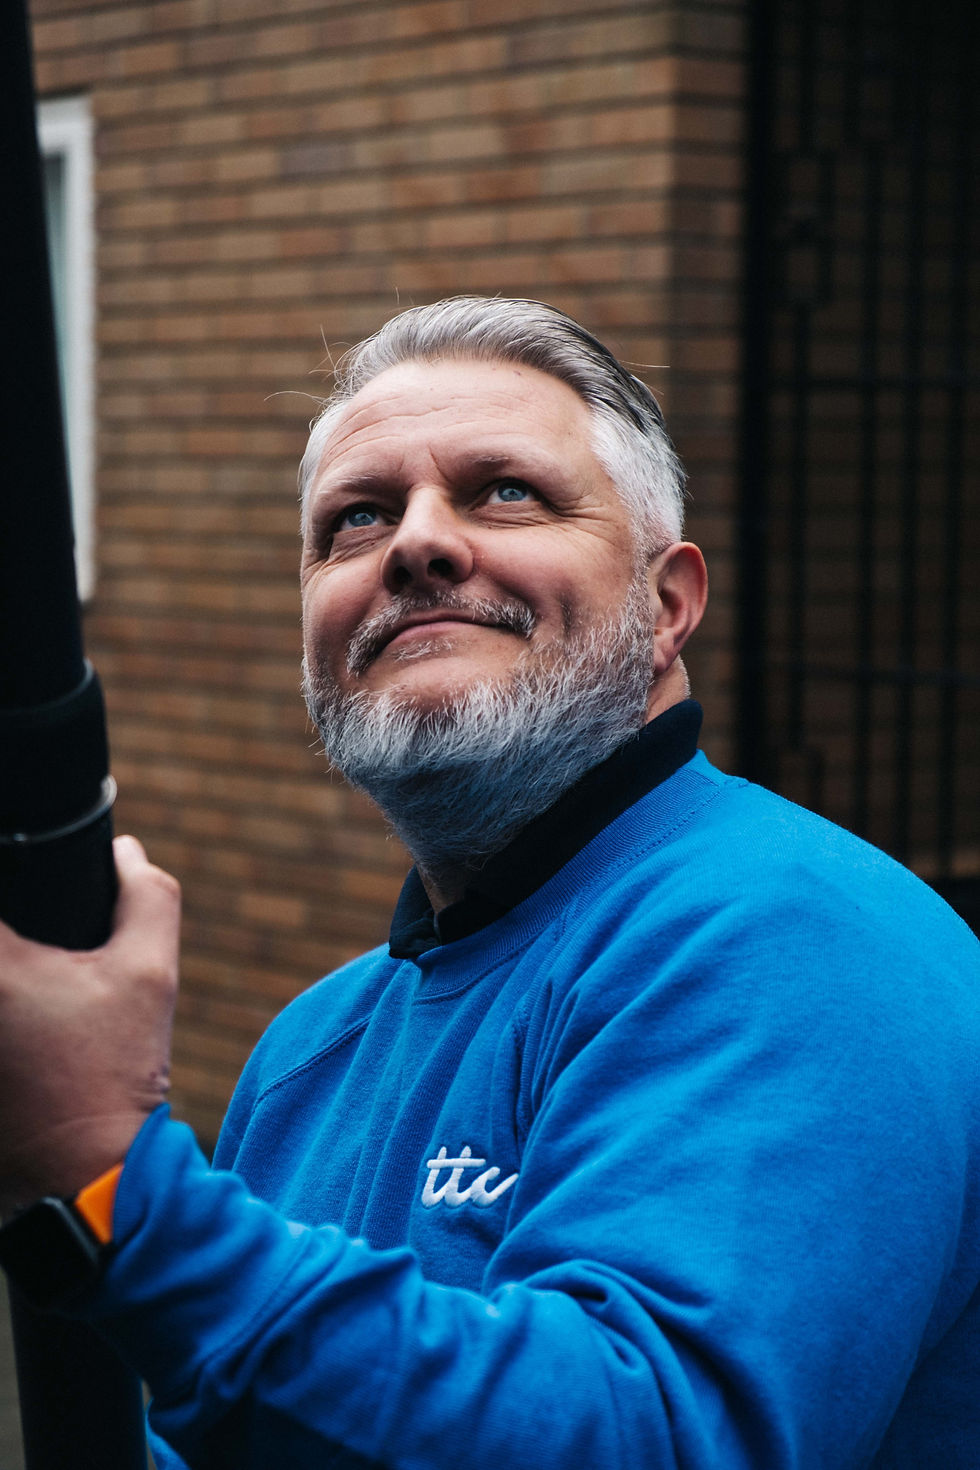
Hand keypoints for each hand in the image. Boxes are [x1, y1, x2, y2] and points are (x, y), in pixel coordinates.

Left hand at [0, 835, 179, 1216]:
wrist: (91, 1174)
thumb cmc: (116, 1071)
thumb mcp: (150, 972)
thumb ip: (147, 897)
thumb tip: (127, 852)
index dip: (13, 885)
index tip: (39, 923)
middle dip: (15, 944)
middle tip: (41, 962)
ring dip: (11, 986)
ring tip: (40, 1005)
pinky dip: (6, 1022)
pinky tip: (28, 1036)